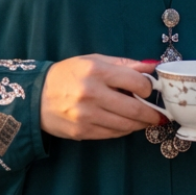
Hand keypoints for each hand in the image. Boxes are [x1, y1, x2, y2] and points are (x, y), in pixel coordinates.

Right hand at [41, 55, 164, 140]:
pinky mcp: (83, 132)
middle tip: (160, 115)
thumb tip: (152, 68)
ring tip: (147, 121)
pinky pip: (113, 134)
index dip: (149, 88)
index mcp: (96, 71)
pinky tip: (126, 124)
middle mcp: (92, 94)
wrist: (35, 96)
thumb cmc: (67, 75)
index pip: (136, 82)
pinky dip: (124, 130)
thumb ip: (124, 64)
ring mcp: (87, 116)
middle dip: (152, 114)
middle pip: (135, 108)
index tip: (150, 90)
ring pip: (126, 125)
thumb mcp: (93, 60)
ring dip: (141, 124)